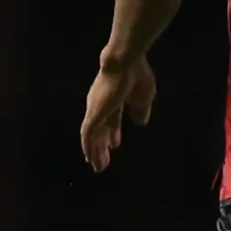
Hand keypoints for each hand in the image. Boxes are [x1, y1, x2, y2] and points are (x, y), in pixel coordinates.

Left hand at [80, 54, 157, 172]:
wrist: (125, 63)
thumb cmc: (137, 77)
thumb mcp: (144, 99)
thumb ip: (141, 111)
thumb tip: (140, 122)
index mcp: (115, 99)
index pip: (111, 120)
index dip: (113, 133)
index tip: (115, 146)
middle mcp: (101, 105)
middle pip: (99, 130)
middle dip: (101, 147)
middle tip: (103, 162)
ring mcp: (95, 109)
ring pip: (92, 135)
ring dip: (95, 151)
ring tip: (98, 167)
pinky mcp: (93, 113)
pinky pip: (87, 134)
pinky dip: (88, 146)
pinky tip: (90, 157)